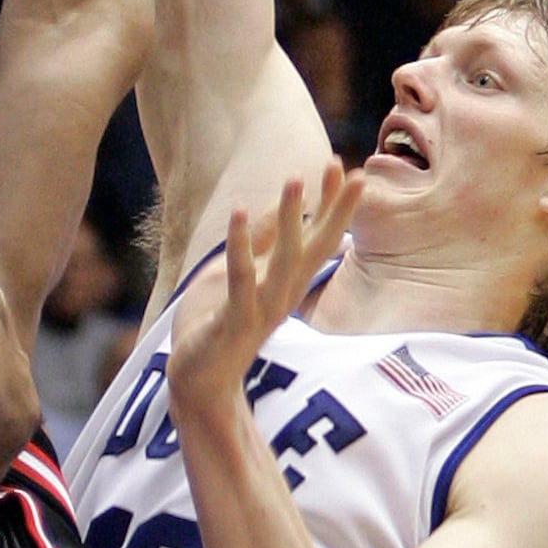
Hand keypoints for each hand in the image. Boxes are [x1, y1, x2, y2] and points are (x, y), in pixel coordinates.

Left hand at [168, 167, 356, 423]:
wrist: (200, 383)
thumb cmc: (219, 325)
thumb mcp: (238, 275)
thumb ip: (259, 245)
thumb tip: (274, 205)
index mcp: (286, 283)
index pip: (317, 237)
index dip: (330, 203)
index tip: (340, 164)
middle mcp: (283, 294)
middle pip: (315, 246)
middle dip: (333, 209)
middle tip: (346, 168)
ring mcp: (262, 308)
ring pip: (284, 260)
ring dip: (291, 219)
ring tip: (296, 178)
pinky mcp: (235, 320)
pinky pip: (240, 278)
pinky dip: (241, 246)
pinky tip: (241, 212)